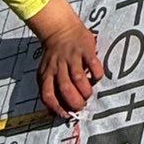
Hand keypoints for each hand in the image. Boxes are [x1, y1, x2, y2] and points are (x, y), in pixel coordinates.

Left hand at [29, 0, 102, 117]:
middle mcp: (58, 66)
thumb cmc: (55, 55)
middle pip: (65, 88)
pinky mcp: (85, 50)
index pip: (48, 95)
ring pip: (78, 78)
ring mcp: (72, 57)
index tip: (65, 115)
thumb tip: (56, 111)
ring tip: (88, 94)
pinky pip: (93, 64)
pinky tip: (96, 77)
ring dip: (85, 91)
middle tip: (81, 106)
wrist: (60, 28)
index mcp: (47, 73)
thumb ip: (50, 88)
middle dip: (75, 102)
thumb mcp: (47, 70)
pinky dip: (96, 74)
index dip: (57, 108)